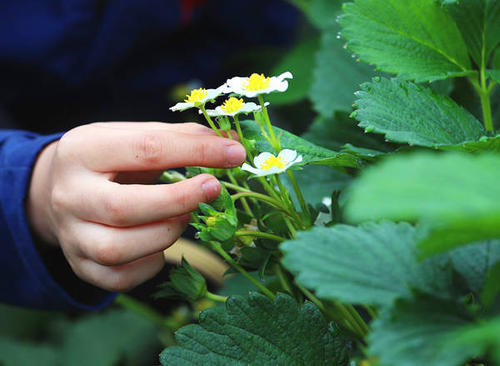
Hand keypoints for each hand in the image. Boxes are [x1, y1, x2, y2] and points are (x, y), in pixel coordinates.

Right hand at [27, 122, 245, 291]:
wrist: (61, 188)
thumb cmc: (111, 160)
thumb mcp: (136, 136)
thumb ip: (182, 139)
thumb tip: (233, 145)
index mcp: (83, 150)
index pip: (146, 149)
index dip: (197, 152)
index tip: (235, 154)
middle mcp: (69, 195)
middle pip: (124, 208)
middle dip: (179, 200)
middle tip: (214, 190)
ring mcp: (71, 235)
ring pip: (118, 250)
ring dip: (165, 234)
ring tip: (185, 216)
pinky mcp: (80, 265)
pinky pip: (119, 279)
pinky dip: (150, 265)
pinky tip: (160, 245)